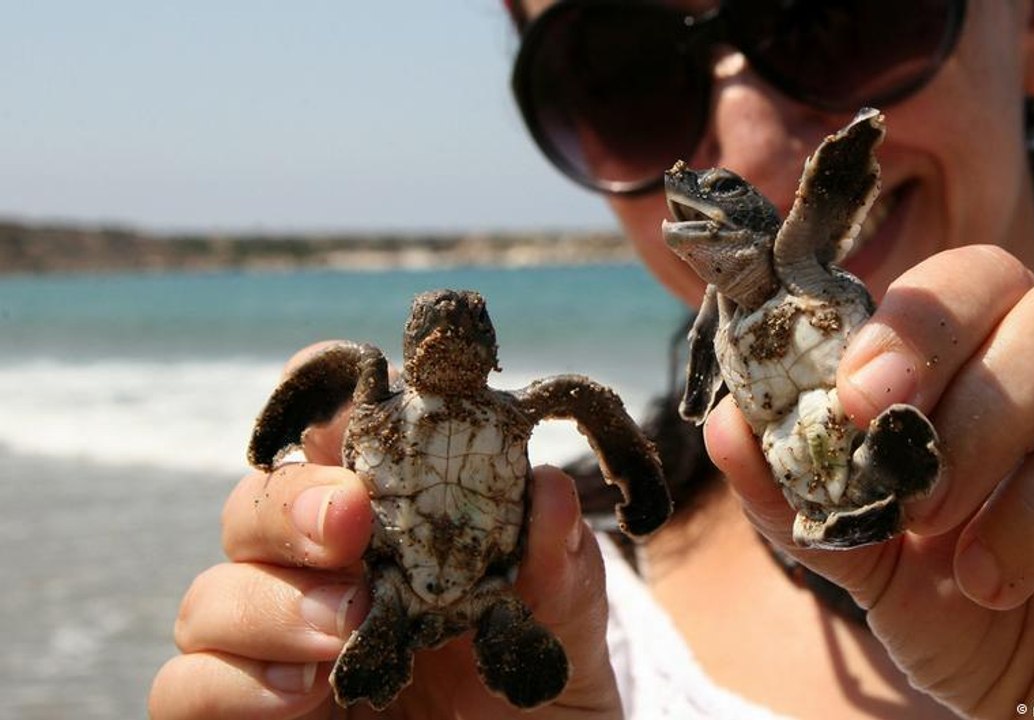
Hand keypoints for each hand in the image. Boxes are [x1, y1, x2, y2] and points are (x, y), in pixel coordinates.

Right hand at [149, 348, 622, 719]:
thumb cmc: (537, 702)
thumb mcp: (563, 637)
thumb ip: (557, 571)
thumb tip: (549, 490)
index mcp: (395, 528)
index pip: (338, 438)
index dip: (338, 404)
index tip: (371, 407)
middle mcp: (320, 575)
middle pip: (258, 503)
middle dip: (295, 504)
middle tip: (351, 524)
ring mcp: (271, 646)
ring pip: (212, 593)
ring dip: (272, 601)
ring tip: (347, 630)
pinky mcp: (238, 713)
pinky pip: (185, 686)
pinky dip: (230, 683)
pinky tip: (304, 693)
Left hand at [707, 246, 1033, 715]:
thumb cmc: (964, 601)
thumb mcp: (865, 554)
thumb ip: (799, 491)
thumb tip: (724, 425)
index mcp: (1007, 353)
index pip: (979, 276)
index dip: (921, 323)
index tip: (860, 400)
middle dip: (990, 410)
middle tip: (925, 506)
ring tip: (986, 580)